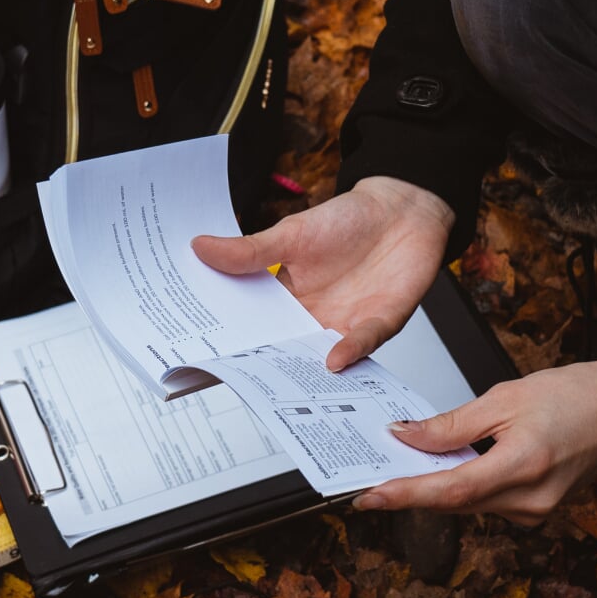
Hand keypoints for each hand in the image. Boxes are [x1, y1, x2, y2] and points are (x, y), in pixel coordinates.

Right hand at [191, 176, 453, 369]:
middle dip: (260, 368)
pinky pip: (362, 343)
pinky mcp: (378, 324)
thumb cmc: (347, 219)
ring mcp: (345, 324)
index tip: (195, 355)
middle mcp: (312, 317)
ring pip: (320, 357)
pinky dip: (349, 352)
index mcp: (285, 298)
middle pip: (282, 351)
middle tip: (232, 380)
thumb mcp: (291, 234)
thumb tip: (200, 247)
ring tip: (280, 388)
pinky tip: (333, 359)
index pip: (250, 327)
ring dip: (304, 371)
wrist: (401, 210)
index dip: (226, 342)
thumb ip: (249, 252)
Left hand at [352, 361, 596, 524]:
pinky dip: (464, 485)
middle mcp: (530, 499)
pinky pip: (487, 501)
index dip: (407, 495)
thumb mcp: (504, 398)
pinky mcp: (536, 509)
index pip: (451, 490)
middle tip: (374, 476)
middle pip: (455, 502)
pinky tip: (447, 467)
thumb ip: (452, 424)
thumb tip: (408, 437)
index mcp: (524, 466)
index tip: (370, 496)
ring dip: (438, 486)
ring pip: (469, 504)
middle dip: (413, 489)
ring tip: (407, 465)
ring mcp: (535, 510)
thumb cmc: (573, 397)